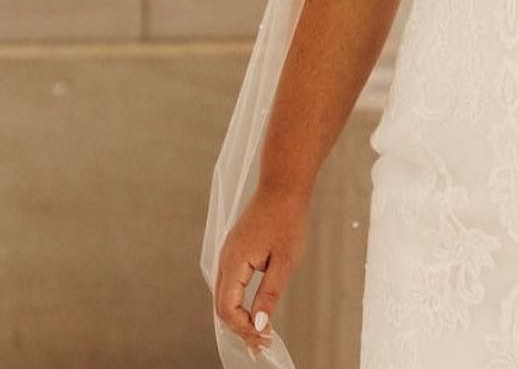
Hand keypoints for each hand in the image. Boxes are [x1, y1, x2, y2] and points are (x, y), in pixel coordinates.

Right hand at [214, 184, 311, 357]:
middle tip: (262, 344)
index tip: (264, 340)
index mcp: (233, 263)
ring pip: (224, 296)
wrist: (284, 184)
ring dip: (239, 316)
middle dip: (240, 328)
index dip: (244, 328)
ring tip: (259, 333)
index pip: (228, 308)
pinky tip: (253, 310)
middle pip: (222, 306)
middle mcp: (225, 260)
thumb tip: (259, 325)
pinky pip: (230, 283)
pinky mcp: (236, 249)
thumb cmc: (287, 217)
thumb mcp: (285, 259)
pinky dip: (239, 301)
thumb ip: (269, 293)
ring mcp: (228, 253)